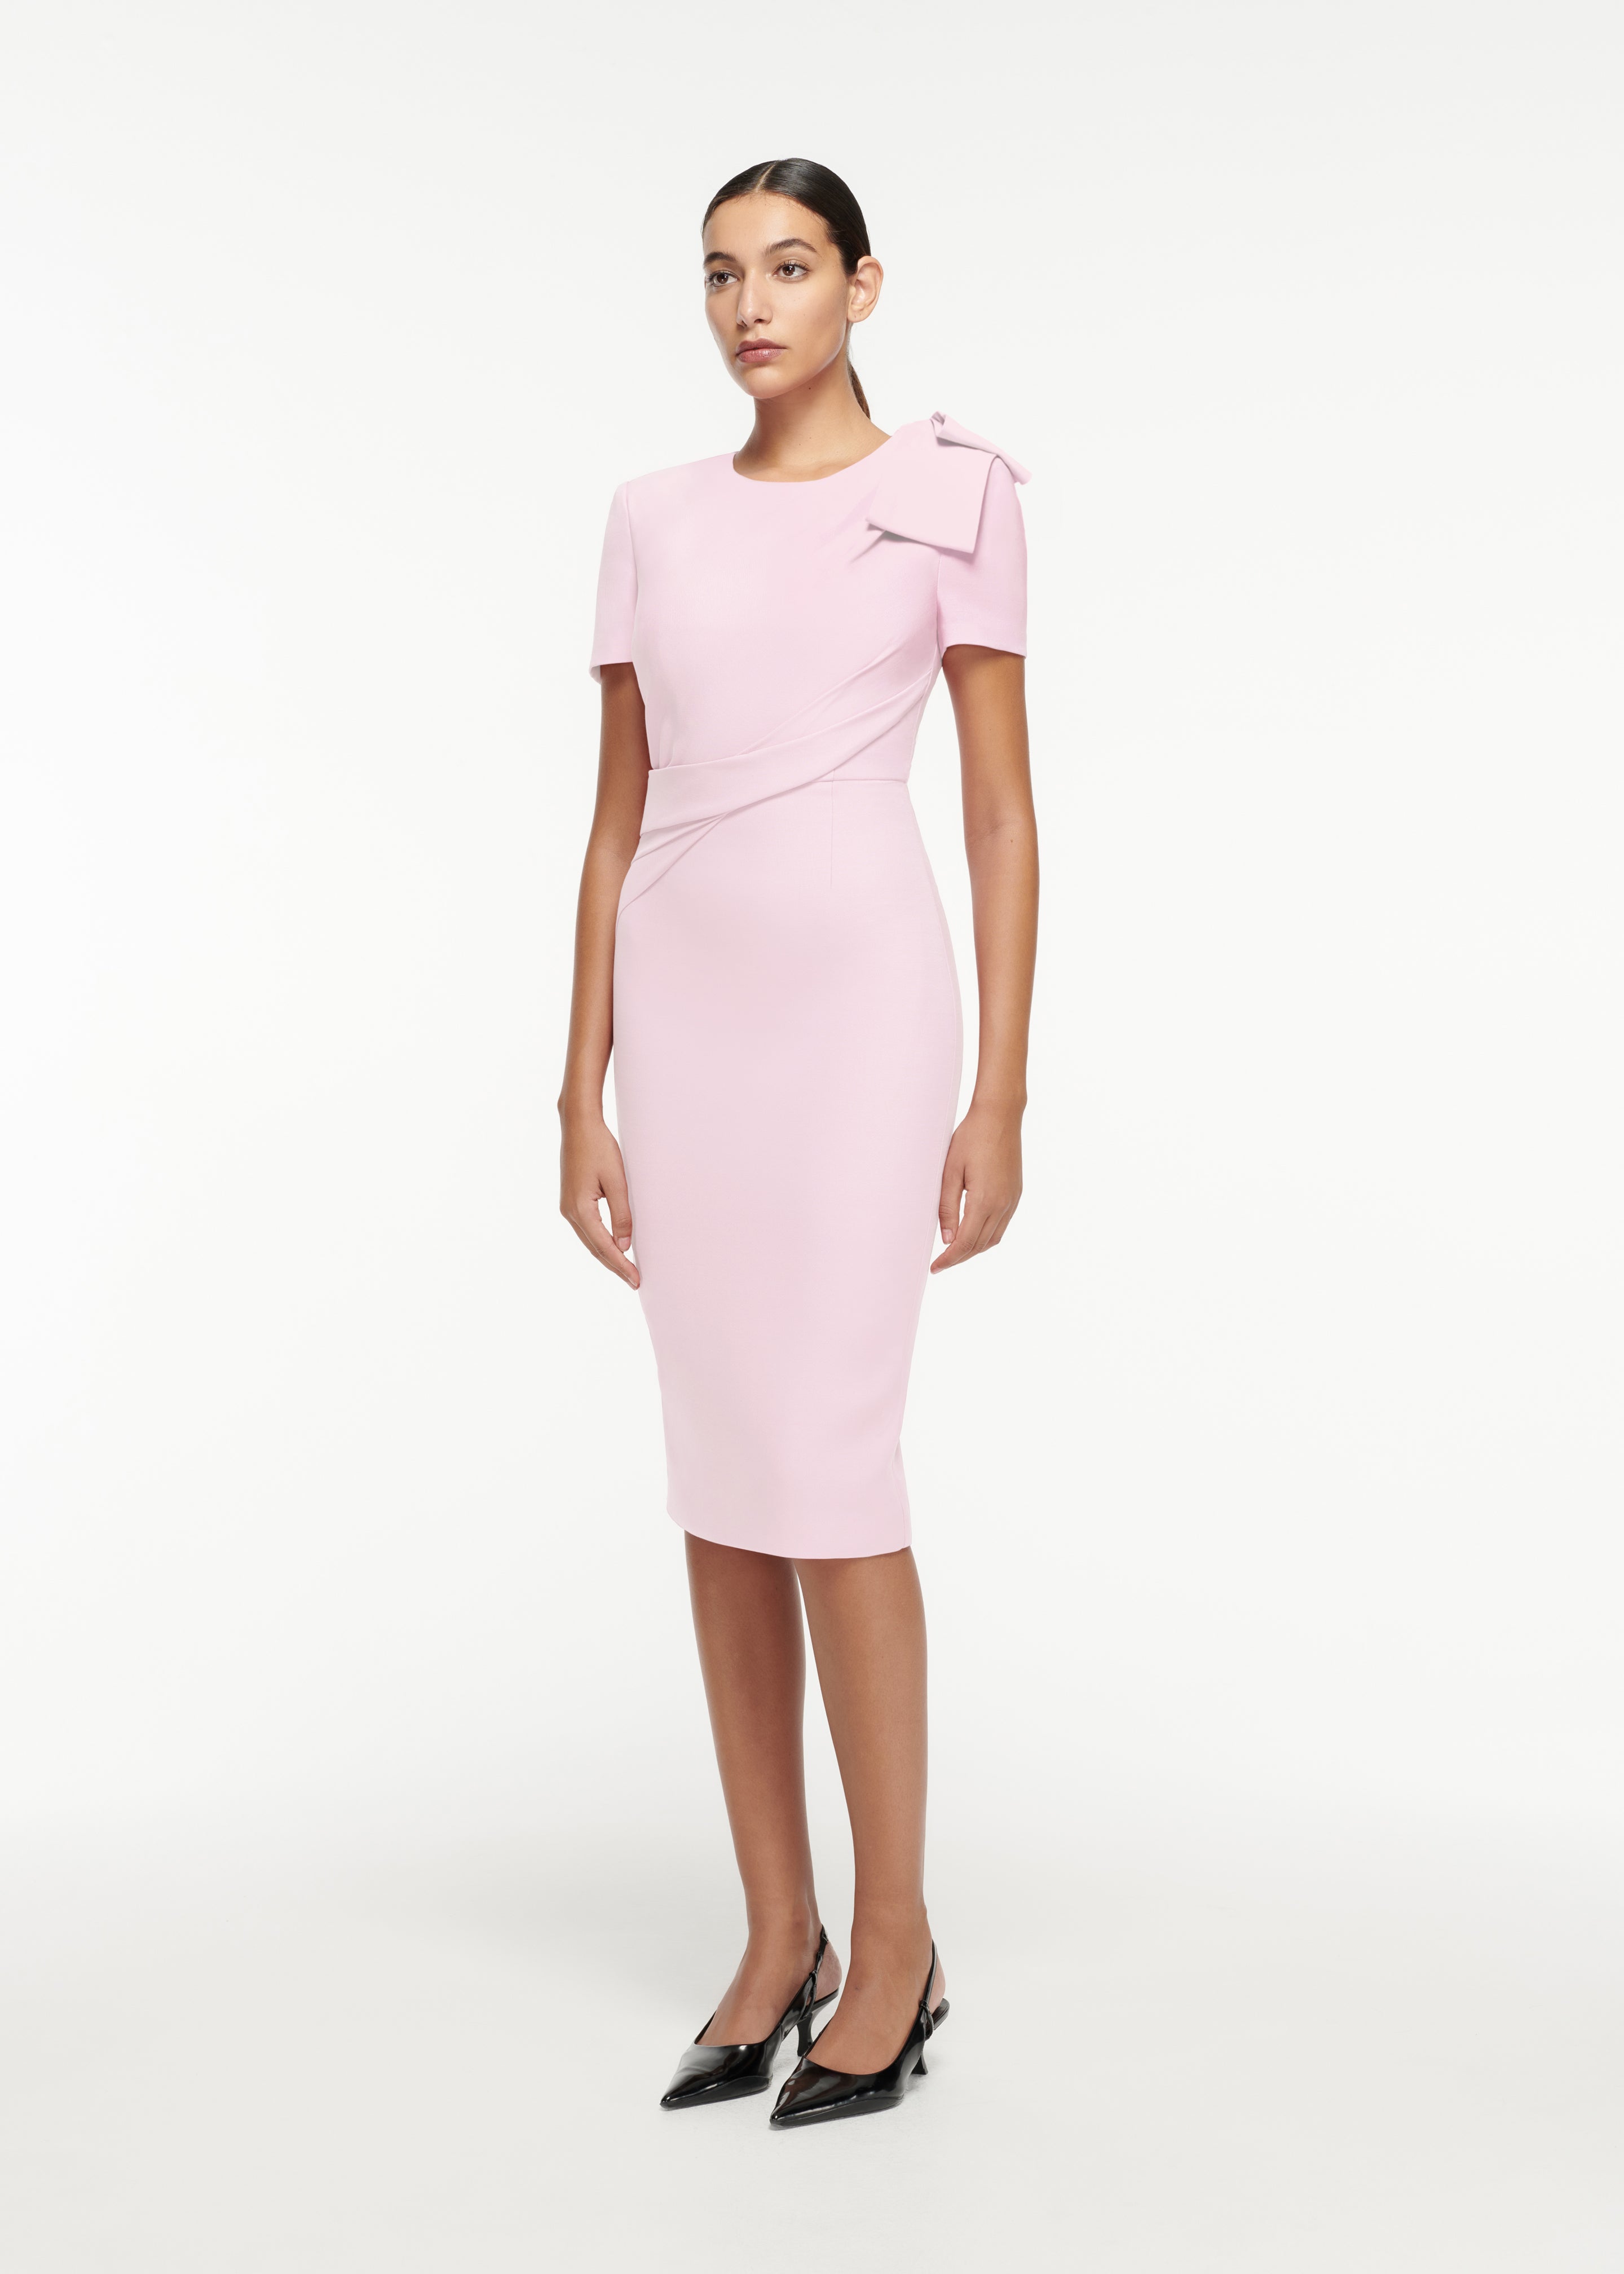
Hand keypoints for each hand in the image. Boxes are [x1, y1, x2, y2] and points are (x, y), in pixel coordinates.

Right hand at [560, 1108, 639, 1288]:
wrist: (578, 1125)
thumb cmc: (599, 1148)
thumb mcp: (617, 1182)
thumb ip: (622, 1215)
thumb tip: (624, 1245)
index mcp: (580, 1209)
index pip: (604, 1247)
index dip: (621, 1265)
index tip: (635, 1280)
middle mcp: (569, 1212)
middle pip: (594, 1248)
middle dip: (615, 1266)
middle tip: (634, 1281)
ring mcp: (567, 1207)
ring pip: (590, 1240)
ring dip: (607, 1255)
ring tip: (626, 1269)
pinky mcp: (570, 1201)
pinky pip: (587, 1229)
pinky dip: (600, 1241)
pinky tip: (612, 1246)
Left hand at [931, 1100, 1022, 1272]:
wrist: (1000, 1116)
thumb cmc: (971, 1138)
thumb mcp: (950, 1172)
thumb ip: (947, 1207)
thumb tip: (947, 1239)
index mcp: (985, 1200)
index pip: (965, 1242)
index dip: (949, 1258)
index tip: (935, 1267)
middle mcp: (1003, 1204)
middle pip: (980, 1245)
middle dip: (959, 1258)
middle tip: (941, 1263)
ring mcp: (1012, 1200)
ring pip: (993, 1238)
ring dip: (974, 1249)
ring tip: (954, 1252)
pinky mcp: (1016, 1193)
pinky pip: (1002, 1225)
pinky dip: (987, 1237)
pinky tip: (974, 1234)